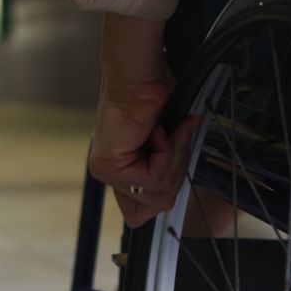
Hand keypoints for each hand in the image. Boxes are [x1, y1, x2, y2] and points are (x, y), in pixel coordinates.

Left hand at [89, 13, 201, 227]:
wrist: (140, 75)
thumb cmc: (155, 97)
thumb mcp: (170, 142)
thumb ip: (172, 166)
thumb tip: (183, 177)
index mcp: (121, 172)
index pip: (141, 214)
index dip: (167, 188)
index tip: (172, 158)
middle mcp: (109, 175)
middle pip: (158, 206)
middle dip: (176, 171)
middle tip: (174, 139)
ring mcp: (107, 173)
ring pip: (159, 194)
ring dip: (172, 160)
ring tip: (165, 133)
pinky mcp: (110, 167)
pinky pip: (153, 178)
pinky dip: (165, 152)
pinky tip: (156, 131)